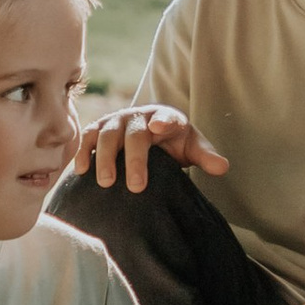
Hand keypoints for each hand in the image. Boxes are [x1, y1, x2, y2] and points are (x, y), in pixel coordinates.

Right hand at [71, 104, 227, 194]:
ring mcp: (116, 122)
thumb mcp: (191, 147)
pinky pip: (87, 139)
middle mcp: (138, 117)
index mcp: (165, 118)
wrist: (148, 132)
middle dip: (134, 159)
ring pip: (107, 135)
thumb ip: (205, 156)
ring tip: (106, 183)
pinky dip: (83, 153)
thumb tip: (222, 168)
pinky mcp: (98, 130)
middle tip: (136, 187)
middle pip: (134, 134)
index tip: (157, 127)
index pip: (166, 117)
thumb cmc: (172, 143)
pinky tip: (81, 171)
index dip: (163, 120)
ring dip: (105, 158)